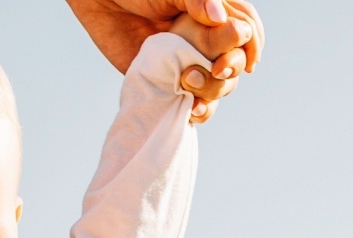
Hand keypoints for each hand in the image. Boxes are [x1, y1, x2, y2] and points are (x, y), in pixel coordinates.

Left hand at [62, 0, 261, 120]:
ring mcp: (188, 62)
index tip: (246, 58)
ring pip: (218, 86)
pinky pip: (191, 103)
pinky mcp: (167, 82)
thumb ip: (197, 0)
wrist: (101, 2)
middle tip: (216, 69)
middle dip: (231, 69)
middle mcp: (205, 41)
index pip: (248, 30)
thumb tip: (221, 18)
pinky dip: (196, 111)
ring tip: (190, 85)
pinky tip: (191, 110)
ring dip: (213, 92)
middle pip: (235, 62)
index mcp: (214, 15)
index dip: (252, 45)